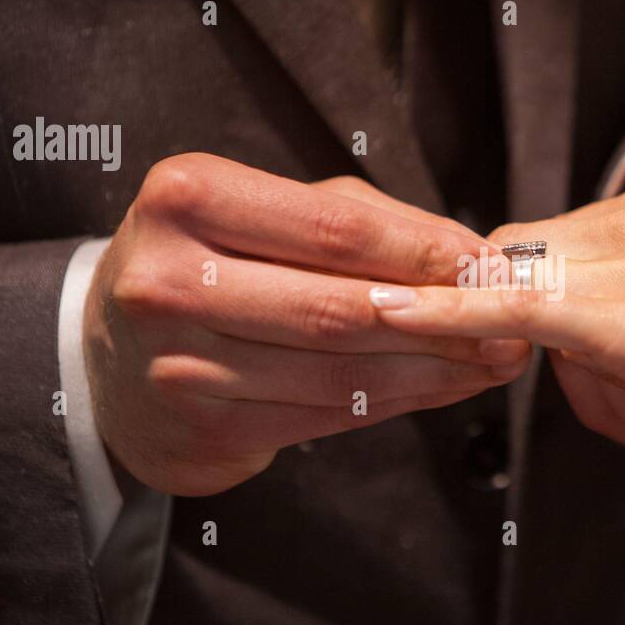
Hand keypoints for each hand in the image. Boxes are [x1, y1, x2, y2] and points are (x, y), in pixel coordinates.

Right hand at [84, 154, 528, 495]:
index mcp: (188, 198)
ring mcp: (179, 361)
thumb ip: (361, 221)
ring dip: (435, 370)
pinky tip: (440, 388)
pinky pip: (325, 414)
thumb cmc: (210, 264)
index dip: (427, 252)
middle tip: (511, 325)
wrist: (113, 356)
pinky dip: (395, 401)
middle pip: (342, 306)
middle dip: (445, 320)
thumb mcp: (262, 212)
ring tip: (492, 360)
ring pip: (341, 370)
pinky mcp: (203, 426)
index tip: (490, 265)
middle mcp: (169, 280)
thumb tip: (469, 255)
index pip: (335, 230)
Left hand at [373, 203, 624, 466]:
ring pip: (532, 328)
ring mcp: (609, 261)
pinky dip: (433, 312)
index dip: (510, 287)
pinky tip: (383, 310)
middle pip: (524, 281)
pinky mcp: (600, 309)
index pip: (544, 246)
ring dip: (606, 401)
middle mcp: (624, 225)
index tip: (468, 307)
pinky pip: (491, 307)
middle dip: (556, 351)